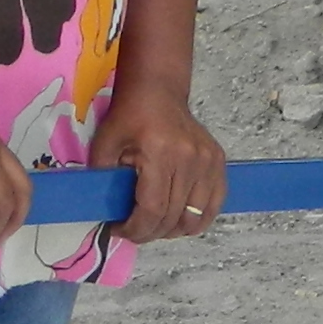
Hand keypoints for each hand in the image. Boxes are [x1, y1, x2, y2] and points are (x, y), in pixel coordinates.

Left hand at [90, 84, 227, 247]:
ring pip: (194, 216)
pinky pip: (213, 204)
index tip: (119, 230)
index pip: (152, 209)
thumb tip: (106, 215)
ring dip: (172, 230)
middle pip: (173, 217)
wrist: (158, 91)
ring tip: (154, 225)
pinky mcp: (218, 162)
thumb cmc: (129, 116)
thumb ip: (104, 181)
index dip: (135, 229)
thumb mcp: (105, 145)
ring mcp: (208, 161)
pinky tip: (179, 221)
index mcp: (160, 154)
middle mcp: (190, 159)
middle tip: (133, 230)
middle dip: (149, 232)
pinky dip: (197, 220)